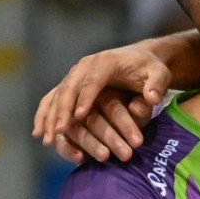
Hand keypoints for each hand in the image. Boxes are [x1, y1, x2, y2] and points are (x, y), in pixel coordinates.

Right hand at [32, 45, 171, 161]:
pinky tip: (39, 134)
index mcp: (105, 62)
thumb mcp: (160, 74)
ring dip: (50, 117)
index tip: (80, 116)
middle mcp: (85, 66)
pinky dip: (44, 115)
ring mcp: (75, 75)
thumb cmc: (150, 69)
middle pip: (69, 87)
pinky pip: (52, 99)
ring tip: (48, 139)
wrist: (139, 59)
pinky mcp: (71, 85)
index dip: (85, 98)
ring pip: (57, 95)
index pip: (93, 80)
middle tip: (59, 131)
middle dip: (63, 109)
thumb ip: (157, 84)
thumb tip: (151, 99)